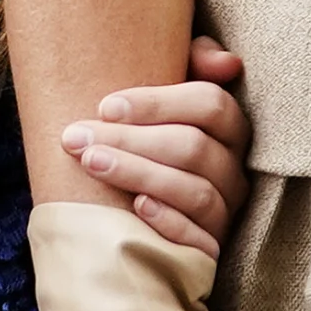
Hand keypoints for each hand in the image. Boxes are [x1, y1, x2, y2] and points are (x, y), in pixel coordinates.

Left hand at [59, 37, 248, 257]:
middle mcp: (233, 169)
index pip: (210, 104)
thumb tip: (225, 63)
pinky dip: (169, 221)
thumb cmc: (145, 133)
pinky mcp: (210, 250)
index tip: (105, 106)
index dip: (159, 103)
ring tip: (91, 164)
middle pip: (195, 149)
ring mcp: (225, 212)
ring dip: (139, 175)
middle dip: (132, 140)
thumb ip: (193, 60)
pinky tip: (135, 208)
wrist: (129, 204)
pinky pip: (199, 239)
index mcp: (228, 126)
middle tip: (77, 137)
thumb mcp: (166, 91)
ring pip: (195, 192)